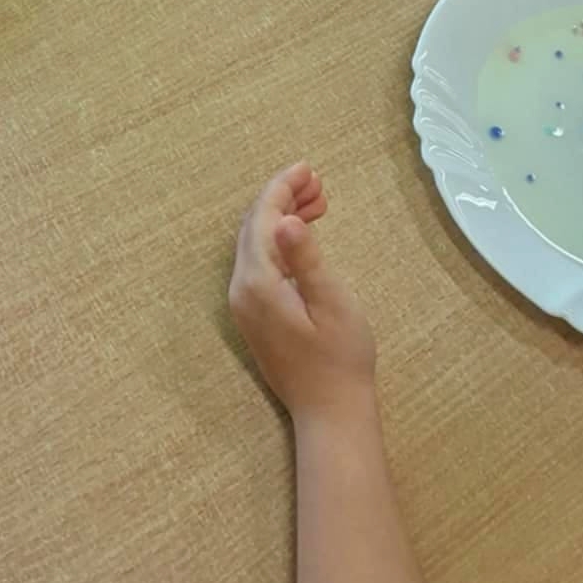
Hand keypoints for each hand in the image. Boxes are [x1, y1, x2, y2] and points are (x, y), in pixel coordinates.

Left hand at [229, 163, 376, 422]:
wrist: (331, 414)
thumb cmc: (341, 359)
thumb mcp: (332, 303)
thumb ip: (306, 259)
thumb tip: (285, 221)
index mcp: (257, 283)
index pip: (262, 219)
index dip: (282, 188)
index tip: (308, 169)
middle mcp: (241, 290)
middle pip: (254, 227)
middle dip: (282, 198)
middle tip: (319, 184)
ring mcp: (244, 305)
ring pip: (256, 244)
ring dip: (282, 218)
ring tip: (319, 203)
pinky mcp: (254, 315)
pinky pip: (260, 263)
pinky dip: (280, 242)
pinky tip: (305, 237)